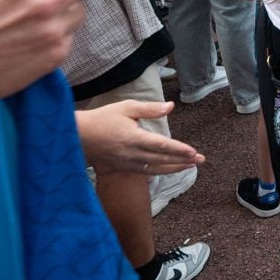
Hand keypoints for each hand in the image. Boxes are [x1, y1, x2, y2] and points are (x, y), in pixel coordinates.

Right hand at [76, 100, 204, 175]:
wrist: (78, 137)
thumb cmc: (103, 119)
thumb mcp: (126, 108)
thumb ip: (150, 109)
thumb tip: (171, 107)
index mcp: (133, 138)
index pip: (161, 145)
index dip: (179, 150)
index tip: (194, 152)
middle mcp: (132, 154)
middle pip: (163, 159)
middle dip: (184, 160)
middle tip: (201, 160)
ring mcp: (128, 164)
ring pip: (156, 169)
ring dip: (175, 168)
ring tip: (191, 166)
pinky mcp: (123, 169)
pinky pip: (146, 172)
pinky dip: (161, 172)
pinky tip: (171, 170)